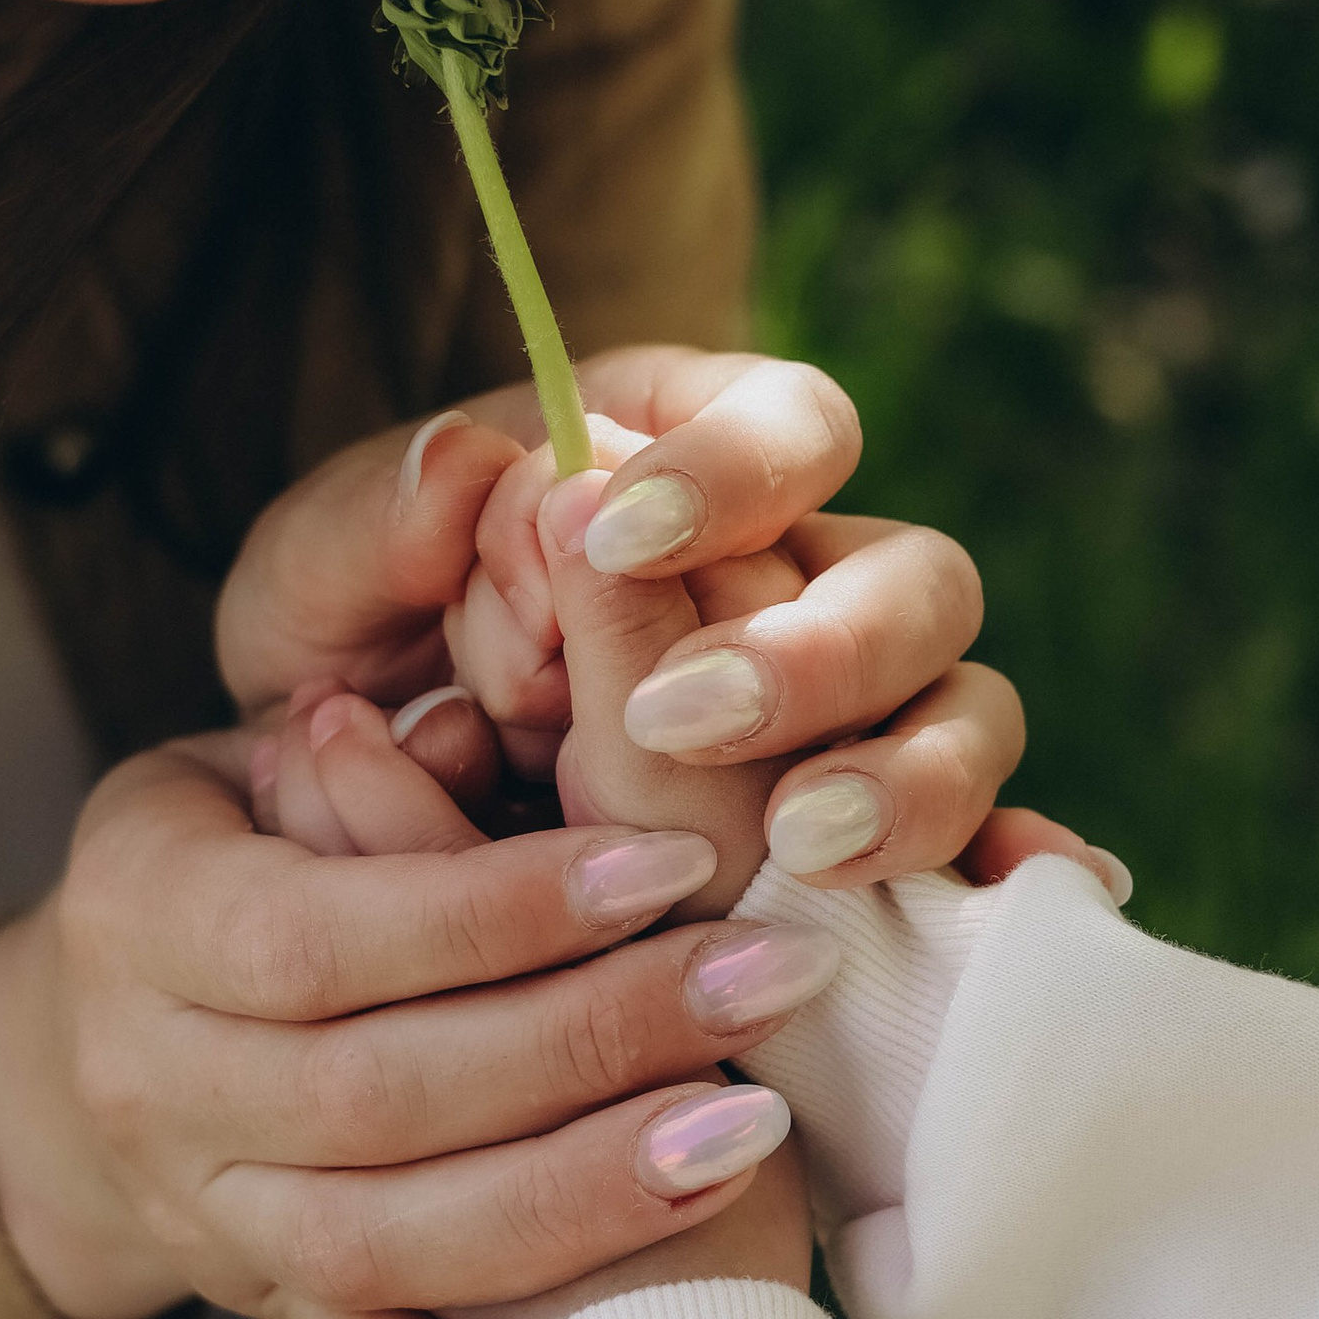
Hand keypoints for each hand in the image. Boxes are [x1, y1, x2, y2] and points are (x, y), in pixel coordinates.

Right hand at [0, 719, 823, 1318]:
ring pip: (373, 1238)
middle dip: (589, 1042)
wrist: (86, 1031)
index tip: (675, 862)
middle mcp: (148, 1078)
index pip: (328, 933)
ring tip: (746, 1135)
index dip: (504, 909)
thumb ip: (376, 756)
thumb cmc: (242, 847)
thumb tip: (492, 720)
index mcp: (145, 912)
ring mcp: (199, 1209)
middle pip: (373, 1094)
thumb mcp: (267, 755)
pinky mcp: (255, 1300)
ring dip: (570, 1197)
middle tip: (767, 980)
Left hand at [216, 346, 1028, 888]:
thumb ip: (374, 524)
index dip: (734, 467)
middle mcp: (808, 589)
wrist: (334, 877)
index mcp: (696, 476)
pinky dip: (1008, 871)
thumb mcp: (309, 594)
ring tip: (798, 845)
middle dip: (819, 647)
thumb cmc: (344, 682)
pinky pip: (987, 856)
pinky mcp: (877, 859)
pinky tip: (1009, 896)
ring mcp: (862, 729)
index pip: (789, 423)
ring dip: (908, 774)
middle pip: (913, 578)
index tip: (609, 532)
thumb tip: (470, 463)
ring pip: (968, 714)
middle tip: (678, 721)